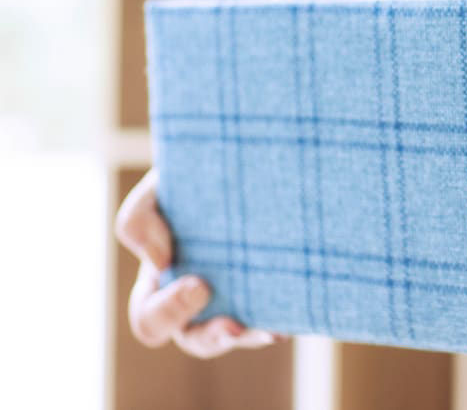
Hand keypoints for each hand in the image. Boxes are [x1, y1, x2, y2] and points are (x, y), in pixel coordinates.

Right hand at [114, 169, 277, 357]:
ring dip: (251, 338)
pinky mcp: (270, 293)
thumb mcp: (159, 188)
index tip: (199, 284)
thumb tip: (160, 262)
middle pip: (195, 339)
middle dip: (211, 336)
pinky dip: (281, 322)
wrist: (244, 162)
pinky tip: (291, 320)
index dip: (169, 312)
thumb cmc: (192, 179)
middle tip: (233, 321)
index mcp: (161, 282)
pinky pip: (272, 320)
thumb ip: (139, 218)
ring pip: (238, 336)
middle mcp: (197, 300)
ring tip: (271, 333)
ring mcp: (235, 299)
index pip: (150, 319)